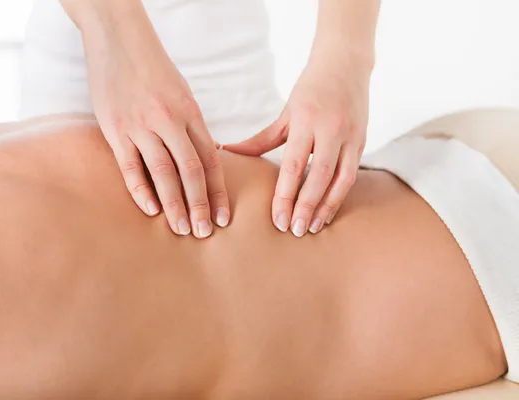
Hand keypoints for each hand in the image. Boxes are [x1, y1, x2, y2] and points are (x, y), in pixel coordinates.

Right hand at [76, 1, 229, 238]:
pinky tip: (150, 210)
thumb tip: (205, 158)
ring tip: (181, 228)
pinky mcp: (115, 128)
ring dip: (174, 204)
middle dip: (200, 204)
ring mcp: (140, 124)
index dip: (218, 191)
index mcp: (190, 112)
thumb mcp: (181, 94)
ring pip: (163, 172)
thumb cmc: (153, 69)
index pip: (210, 160)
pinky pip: (130, 165)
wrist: (118, 39)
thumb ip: (191, 126)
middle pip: (190, 170)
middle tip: (204, 232)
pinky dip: (141, 189)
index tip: (223, 216)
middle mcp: (169, 120)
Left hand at [225, 53, 369, 236]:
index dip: (285, 195)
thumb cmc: (310, 89)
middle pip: (319, 176)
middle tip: (294, 230)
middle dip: (306, 206)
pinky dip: (340, 195)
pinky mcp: (363, 140)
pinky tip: (328, 211)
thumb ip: (261, 139)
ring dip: (327, 206)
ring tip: (313, 228)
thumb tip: (229, 152)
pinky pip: (353, 174)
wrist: (346, 63)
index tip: (278, 219)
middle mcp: (331, 129)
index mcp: (306, 120)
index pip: (294, 165)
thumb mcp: (286, 113)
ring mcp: (351, 135)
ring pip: (342, 179)